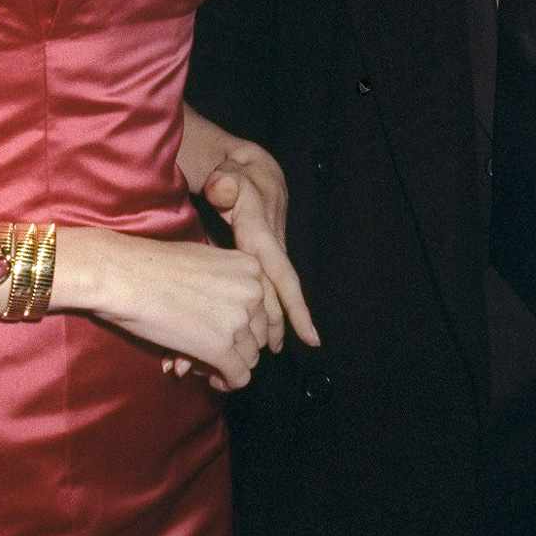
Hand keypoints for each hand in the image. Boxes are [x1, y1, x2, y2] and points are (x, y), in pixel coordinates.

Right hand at [73, 228, 272, 389]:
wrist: (122, 275)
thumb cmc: (151, 265)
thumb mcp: (202, 263)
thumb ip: (224, 286)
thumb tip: (229, 320)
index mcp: (251, 267)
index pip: (263, 307)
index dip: (244, 323)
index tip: (224, 330)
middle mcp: (252, 291)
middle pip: (259, 333)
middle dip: (235, 345)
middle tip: (207, 348)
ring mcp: (239, 319)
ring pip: (250, 357)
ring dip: (226, 363)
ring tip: (199, 360)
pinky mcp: (221, 347)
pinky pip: (239, 376)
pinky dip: (226, 381)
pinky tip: (211, 378)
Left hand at [202, 141, 319, 351]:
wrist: (251, 172)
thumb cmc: (240, 176)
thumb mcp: (232, 176)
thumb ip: (226, 184)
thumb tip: (223, 188)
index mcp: (264, 240)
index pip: (283, 278)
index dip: (296, 309)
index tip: (312, 339)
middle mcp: (269, 255)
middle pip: (273, 300)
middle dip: (271, 331)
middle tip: (255, 363)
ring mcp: (264, 260)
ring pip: (264, 300)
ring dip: (257, 329)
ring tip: (245, 359)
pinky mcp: (255, 262)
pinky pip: (254, 293)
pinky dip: (248, 315)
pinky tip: (236, 336)